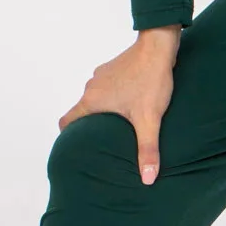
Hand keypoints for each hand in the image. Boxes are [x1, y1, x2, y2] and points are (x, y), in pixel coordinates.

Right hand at [58, 26, 179, 183]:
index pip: (66, 122)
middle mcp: (91, 88)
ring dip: (104, 110)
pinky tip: (132, 102)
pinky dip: (114, 96)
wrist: (159, 46)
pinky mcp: (113, 68)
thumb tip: (147, 180)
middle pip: (83, 112)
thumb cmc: (151, 81)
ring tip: (121, 123)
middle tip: (105, 140)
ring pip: (96, 99)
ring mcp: (101, 76)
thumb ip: (147, 149)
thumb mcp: (149, 119)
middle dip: (92, 126)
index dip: (68, 136)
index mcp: (92, 101)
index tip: (77, 146)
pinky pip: (108, 87)